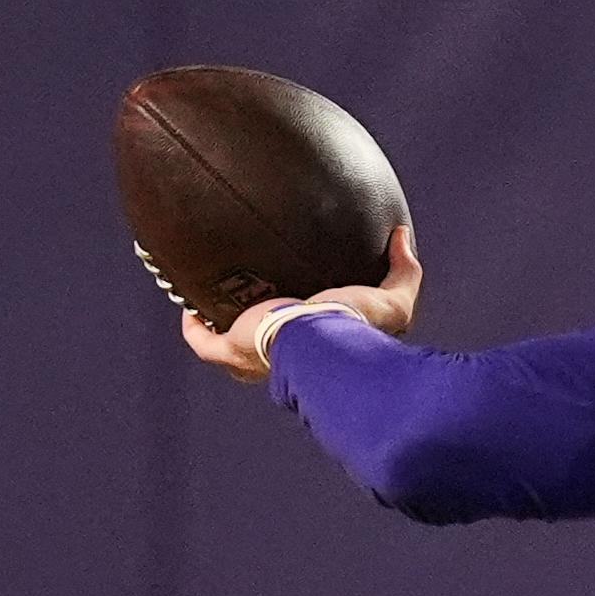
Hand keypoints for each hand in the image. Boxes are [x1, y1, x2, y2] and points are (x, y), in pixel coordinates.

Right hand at [178, 223, 421, 377]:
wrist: (323, 337)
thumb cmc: (355, 327)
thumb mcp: (392, 301)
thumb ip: (405, 270)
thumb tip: (402, 237)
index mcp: (317, 349)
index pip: (305, 344)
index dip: (299, 330)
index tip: (297, 308)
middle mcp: (283, 358)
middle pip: (264, 348)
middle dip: (256, 329)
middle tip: (249, 298)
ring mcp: (253, 356)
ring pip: (230, 346)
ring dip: (221, 327)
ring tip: (213, 300)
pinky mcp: (231, 348)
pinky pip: (204, 344)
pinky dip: (195, 330)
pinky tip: (189, 310)